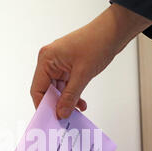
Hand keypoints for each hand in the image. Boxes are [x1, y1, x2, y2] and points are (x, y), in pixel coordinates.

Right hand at [30, 4, 151, 118]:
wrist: (114, 31)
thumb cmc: (97, 42)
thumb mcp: (83, 74)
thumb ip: (70, 96)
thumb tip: (61, 113)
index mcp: (47, 59)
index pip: (37, 89)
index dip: (43, 106)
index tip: (50, 119)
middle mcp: (50, 61)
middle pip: (47, 90)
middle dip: (56, 105)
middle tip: (63, 119)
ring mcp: (59, 63)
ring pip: (58, 90)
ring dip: (67, 101)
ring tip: (75, 113)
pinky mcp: (69, 66)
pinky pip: (67, 85)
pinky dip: (73, 95)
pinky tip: (81, 104)